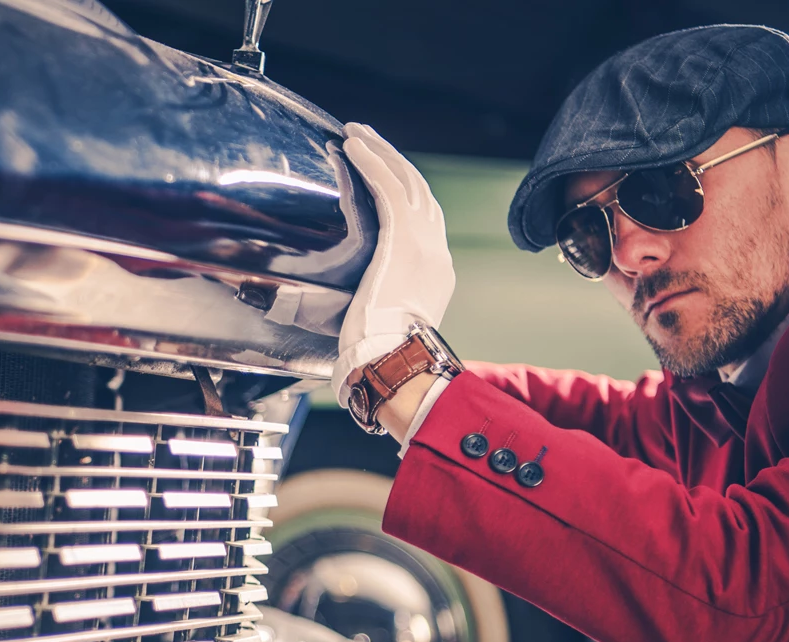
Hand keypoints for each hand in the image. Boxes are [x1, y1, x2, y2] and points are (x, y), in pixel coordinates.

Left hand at [332, 123, 455, 403]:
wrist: (394, 361)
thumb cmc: (380, 356)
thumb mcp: (388, 324)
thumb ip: (384, 304)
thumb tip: (363, 308)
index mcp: (435, 272)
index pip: (425, 220)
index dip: (404, 193)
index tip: (382, 177)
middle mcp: (436, 251)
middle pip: (419, 192)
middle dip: (393, 162)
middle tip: (367, 140)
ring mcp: (425, 242)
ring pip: (405, 181)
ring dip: (379, 153)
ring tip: (355, 132)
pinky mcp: (403, 238)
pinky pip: (387, 186)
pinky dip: (370, 162)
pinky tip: (352, 145)